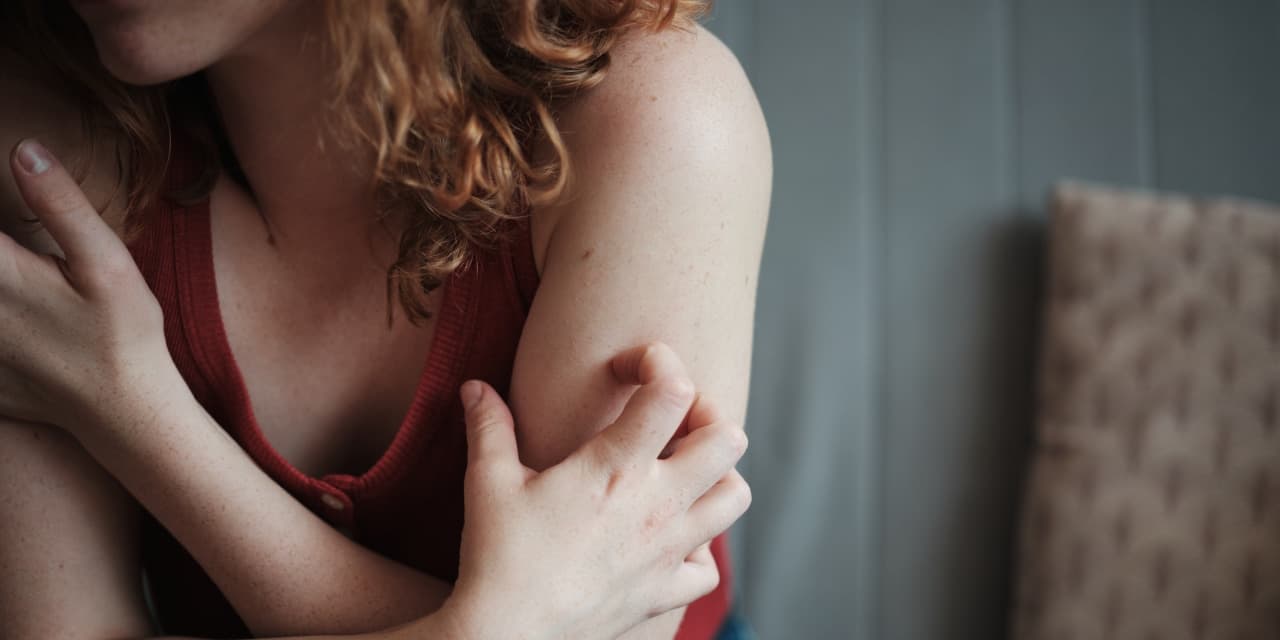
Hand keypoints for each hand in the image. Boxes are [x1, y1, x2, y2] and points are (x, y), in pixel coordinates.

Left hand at [0, 139, 169, 427]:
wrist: (125, 414)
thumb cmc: (123, 334)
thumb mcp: (107, 264)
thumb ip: (62, 206)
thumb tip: (24, 151)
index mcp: (0, 275)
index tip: (13, 238)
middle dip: (1, 257)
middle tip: (19, 258)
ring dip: (1, 289)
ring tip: (22, 286)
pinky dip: (0, 332)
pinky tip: (18, 324)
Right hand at [448, 343, 750, 639]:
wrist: (507, 637)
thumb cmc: (498, 557)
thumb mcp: (487, 482)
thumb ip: (488, 425)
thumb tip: (474, 386)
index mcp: (615, 466)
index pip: (673, 392)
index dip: (658, 361)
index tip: (627, 367)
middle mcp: (656, 504)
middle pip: (728, 439)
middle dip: (707, 415)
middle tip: (671, 418)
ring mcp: (668, 550)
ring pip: (735, 496)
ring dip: (716, 475)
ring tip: (679, 472)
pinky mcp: (665, 591)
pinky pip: (709, 566)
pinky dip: (698, 548)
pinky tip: (665, 540)